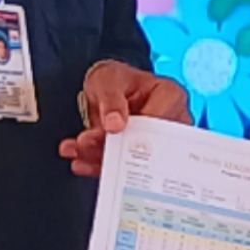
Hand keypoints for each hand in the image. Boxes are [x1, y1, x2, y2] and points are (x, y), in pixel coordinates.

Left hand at [59, 61, 189, 177]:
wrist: (105, 91)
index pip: (159, 122)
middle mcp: (169, 123)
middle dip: (113, 148)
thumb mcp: (108, 81)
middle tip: (87, 144)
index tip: (110, 132)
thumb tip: (114, 124)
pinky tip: (80, 160)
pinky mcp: (139, 159)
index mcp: (171, 97)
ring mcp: (156, 144)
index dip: (135, 131)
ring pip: (131, 161)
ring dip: (101, 159)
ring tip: (78, 151)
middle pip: (147, 146)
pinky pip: (120, 169)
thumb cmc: (114, 80)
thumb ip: (111, 100)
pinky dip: (97, 166)